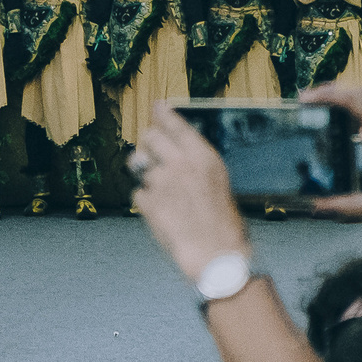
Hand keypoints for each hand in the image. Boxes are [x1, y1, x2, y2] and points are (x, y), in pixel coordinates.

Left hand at [129, 106, 252, 284]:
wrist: (216, 255)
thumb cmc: (223, 223)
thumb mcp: (218, 183)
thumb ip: (196, 163)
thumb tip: (174, 150)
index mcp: (203, 157)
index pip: (176, 124)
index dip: (163, 114)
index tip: (156, 107)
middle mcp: (180, 163)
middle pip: (149, 138)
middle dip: (148, 145)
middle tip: (152, 156)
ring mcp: (161, 182)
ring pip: (139, 165)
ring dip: (146, 176)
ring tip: (163, 193)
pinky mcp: (148, 202)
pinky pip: (138, 193)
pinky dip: (145, 201)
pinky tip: (163, 213)